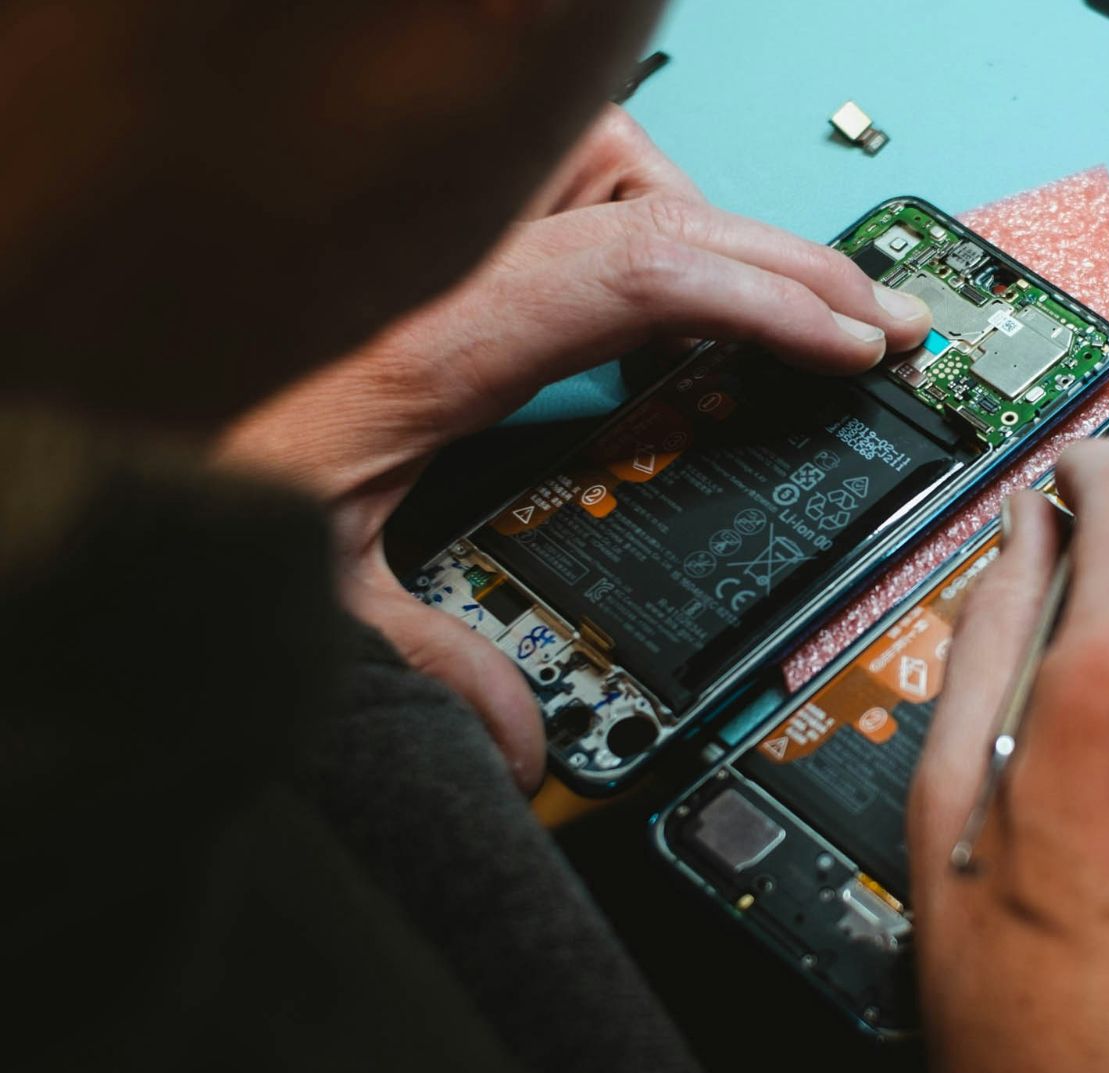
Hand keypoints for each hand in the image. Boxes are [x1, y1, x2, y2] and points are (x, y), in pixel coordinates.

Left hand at [219, 107, 931, 789]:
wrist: (93, 394)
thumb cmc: (181, 453)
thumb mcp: (305, 584)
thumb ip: (422, 660)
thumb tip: (521, 742)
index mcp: (440, 338)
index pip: (640, 275)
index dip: (768, 300)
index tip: (856, 345)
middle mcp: (452, 258)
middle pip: (658, 204)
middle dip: (792, 261)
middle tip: (882, 318)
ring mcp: (449, 230)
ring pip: (616, 163)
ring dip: (705, 220)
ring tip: (772, 300)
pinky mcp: (444, 231)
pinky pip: (573, 179)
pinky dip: (641, 215)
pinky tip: (661, 288)